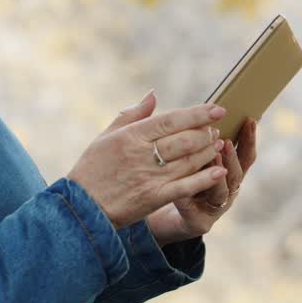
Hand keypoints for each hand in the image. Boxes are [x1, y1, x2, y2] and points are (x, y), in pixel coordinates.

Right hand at [66, 90, 229, 229]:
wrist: (81, 208)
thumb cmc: (92, 168)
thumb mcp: (106, 136)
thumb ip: (131, 115)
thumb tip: (153, 94)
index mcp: (131, 136)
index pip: (171, 120)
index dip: (197, 113)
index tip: (217, 108)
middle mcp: (142, 155)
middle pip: (184, 139)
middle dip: (205, 132)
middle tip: (215, 128)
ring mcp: (150, 177)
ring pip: (188, 161)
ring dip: (208, 151)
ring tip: (219, 144)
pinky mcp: (154, 198)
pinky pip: (185, 186)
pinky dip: (205, 178)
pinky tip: (220, 171)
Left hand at [148, 116, 256, 242]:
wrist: (160, 210)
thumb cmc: (179, 176)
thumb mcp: (190, 154)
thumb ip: (200, 137)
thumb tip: (207, 109)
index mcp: (229, 171)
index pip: (245, 153)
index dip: (249, 138)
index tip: (250, 119)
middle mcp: (227, 189)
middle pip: (238, 172)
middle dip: (233, 156)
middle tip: (226, 141)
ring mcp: (216, 207)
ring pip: (221, 191)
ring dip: (218, 175)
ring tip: (211, 160)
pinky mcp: (200, 222)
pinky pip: (198, 210)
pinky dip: (191, 197)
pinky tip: (184, 186)